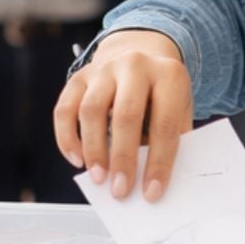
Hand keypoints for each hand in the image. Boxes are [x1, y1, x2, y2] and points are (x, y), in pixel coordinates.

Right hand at [54, 29, 190, 201]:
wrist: (140, 52)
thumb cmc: (161, 92)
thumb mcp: (180, 108)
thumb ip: (172, 140)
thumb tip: (155, 181)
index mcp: (169, 75)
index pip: (165, 124)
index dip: (159, 162)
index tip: (151, 192)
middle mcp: (135, 65)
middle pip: (126, 115)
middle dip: (122, 158)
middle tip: (121, 190)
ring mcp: (104, 68)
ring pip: (91, 111)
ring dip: (94, 149)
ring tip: (99, 178)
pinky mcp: (79, 76)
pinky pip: (64, 109)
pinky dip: (67, 138)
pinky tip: (77, 159)